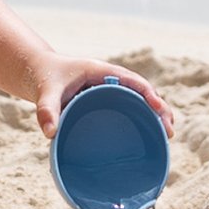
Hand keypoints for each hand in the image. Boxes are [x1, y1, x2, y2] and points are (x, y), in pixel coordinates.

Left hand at [32, 54, 174, 138]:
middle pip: (143, 93)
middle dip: (159, 109)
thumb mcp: (46, 92)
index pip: (133, 81)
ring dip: (154, 116)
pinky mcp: (107, 102)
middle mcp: (112, 80)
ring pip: (139, 101)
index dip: (149, 95)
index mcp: (102, 72)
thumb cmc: (46, 78)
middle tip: (169, 131)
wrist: (39, 72)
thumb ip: (46, 110)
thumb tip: (50, 134)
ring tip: (166, 136)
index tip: (159, 109)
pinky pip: (129, 108)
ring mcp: (111, 91)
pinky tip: (149, 136)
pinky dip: (142, 120)